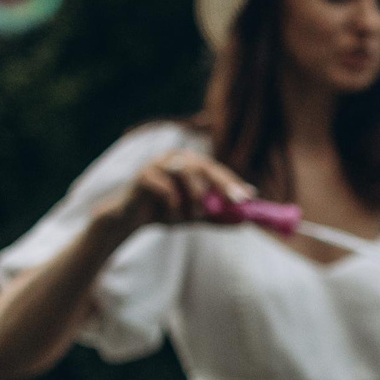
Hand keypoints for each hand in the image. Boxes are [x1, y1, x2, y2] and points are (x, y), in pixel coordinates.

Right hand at [101, 149, 256, 234]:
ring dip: (195, 196)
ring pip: (185, 172)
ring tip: (195, 215)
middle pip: (204, 165)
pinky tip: (172, 215)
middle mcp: (175, 157)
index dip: (233, 182)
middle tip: (235, 201)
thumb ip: (217, 217)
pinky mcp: (143, 174)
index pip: (216, 170)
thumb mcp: (195, 216)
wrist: (131, 220)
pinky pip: (165, 186)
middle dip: (222, 184)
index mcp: (189, 163)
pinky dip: (173, 203)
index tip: (248, 197)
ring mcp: (158, 163)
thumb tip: (245, 222)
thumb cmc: (164, 212)